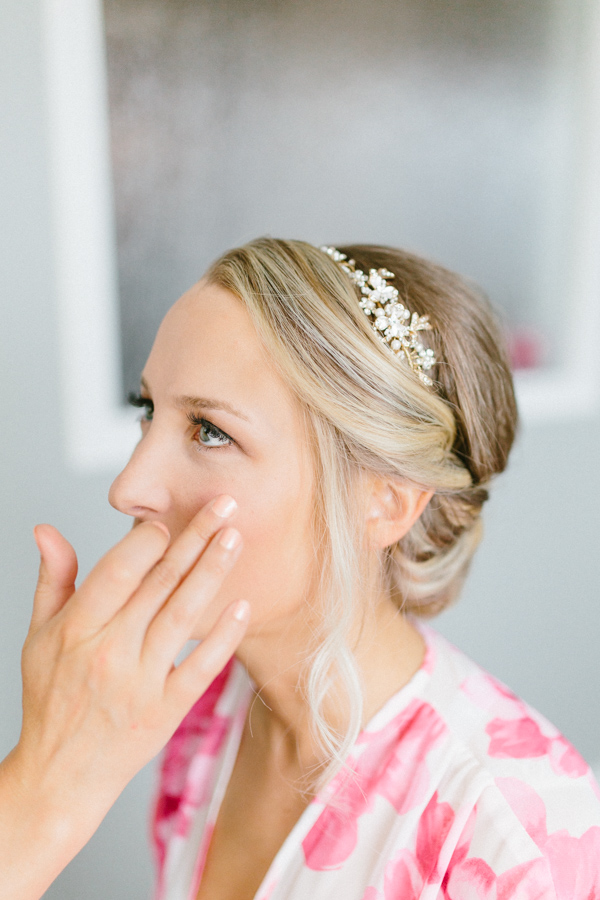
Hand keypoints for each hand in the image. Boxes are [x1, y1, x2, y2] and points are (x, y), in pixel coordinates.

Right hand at [0, 496, 247, 899]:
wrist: (60, 777)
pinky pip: (201, 667)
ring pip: (184, 615)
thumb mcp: (39, 636)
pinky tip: (243, 606)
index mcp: (77, 629)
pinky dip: (223, 636)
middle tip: (225, 504)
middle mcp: (110, 651)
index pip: (118, 570)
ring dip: (213, 572)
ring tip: (235, 538)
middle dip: (195, 538)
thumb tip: (47, 530)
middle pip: (160, 583)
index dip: (146, 539)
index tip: (168, 517)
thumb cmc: (51, 700)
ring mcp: (141, 683)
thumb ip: (53, 580)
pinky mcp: (165, 712)